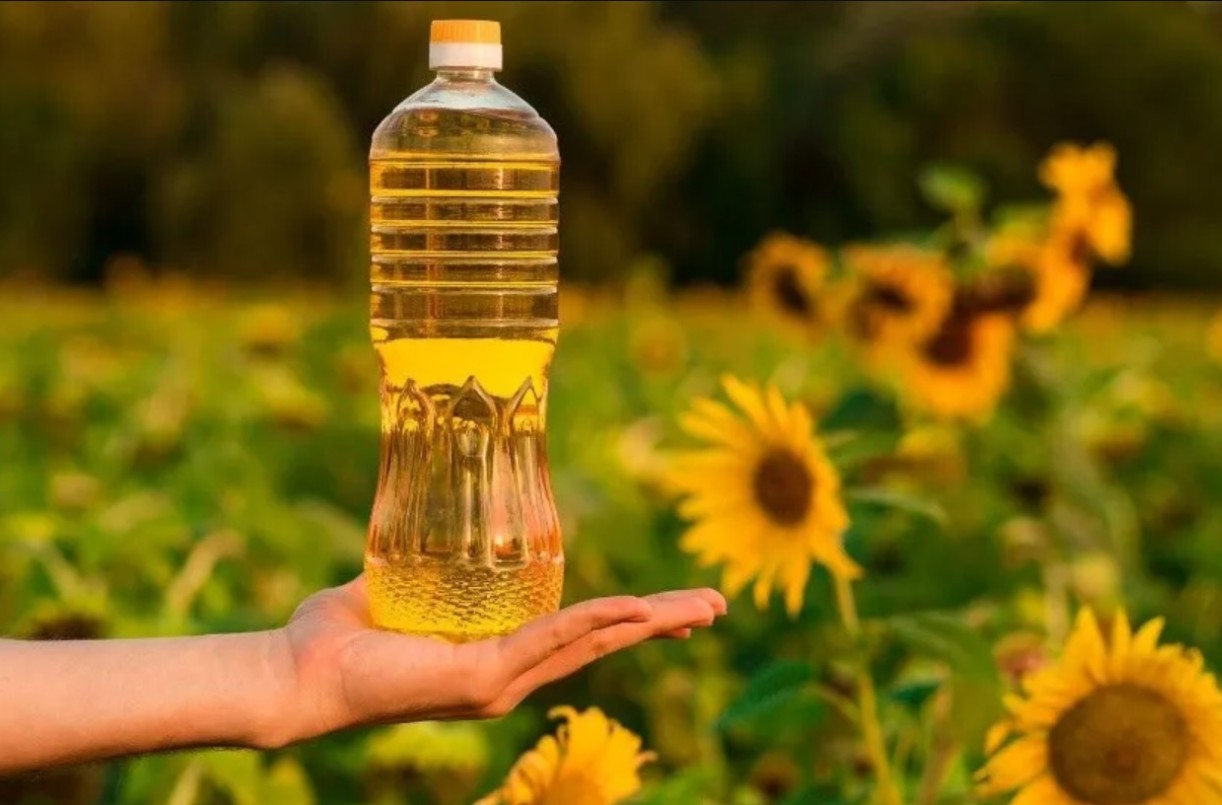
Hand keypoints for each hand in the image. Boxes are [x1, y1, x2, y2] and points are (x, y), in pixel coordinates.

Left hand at [269, 577, 725, 744]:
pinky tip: (632, 610)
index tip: (670, 606)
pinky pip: (551, 641)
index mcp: (496, 656)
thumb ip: (422, 566)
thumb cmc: (337, 637)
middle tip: (715, 607)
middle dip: (662, 624)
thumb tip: (427, 521)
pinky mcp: (483, 679)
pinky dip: (594, 622)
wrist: (299, 673)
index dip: (628, 619)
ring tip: (699, 608)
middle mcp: (508, 675)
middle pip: (602, 643)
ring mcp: (500, 682)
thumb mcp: (395, 588)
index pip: (578, 635)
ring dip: (648, 622)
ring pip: (592, 642)